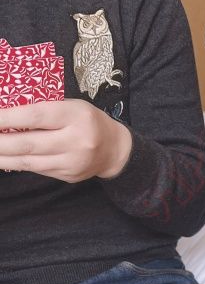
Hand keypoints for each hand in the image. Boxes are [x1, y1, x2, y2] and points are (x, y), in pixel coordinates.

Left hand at [0, 99, 132, 181]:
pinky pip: (37, 170)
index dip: (7, 118)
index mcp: (75, 116)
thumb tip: (6, 119)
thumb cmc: (86, 121)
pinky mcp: (68, 176)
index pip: (36, 116)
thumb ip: (44, 111)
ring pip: (29, 162)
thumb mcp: (70, 107)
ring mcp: (72, 162)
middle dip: (0, 143)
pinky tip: (4, 159)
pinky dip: (17, 164)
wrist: (114, 150)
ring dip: (3, 157)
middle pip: (29, 144)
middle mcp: (76, 141)